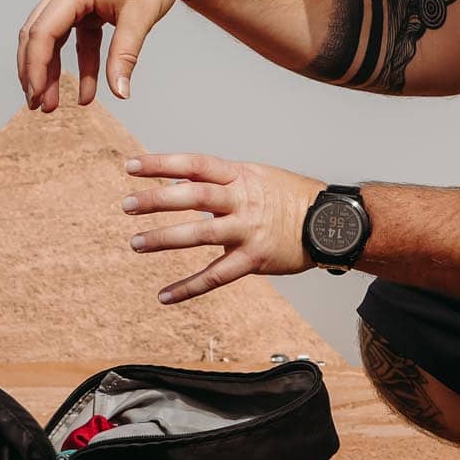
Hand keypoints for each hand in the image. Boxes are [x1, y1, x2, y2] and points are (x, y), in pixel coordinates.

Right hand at [15, 0, 211, 110]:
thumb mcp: (139, 18)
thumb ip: (125, 56)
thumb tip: (120, 93)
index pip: (41, 33)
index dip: (36, 66)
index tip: (37, 95)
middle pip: (36, 35)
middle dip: (34, 71)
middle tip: (37, 105)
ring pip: (52, 38)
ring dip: (51, 70)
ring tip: (50, 103)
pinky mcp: (88, 6)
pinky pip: (76, 39)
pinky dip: (80, 64)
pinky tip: (88, 94)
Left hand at [122, 154, 325, 302]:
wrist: (332, 224)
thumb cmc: (292, 198)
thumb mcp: (258, 176)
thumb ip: (221, 181)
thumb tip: (179, 182)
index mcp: (241, 176)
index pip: (196, 165)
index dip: (162, 164)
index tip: (131, 167)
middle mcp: (243, 201)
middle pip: (193, 196)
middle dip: (157, 200)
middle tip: (127, 206)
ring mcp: (249, 231)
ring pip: (200, 234)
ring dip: (165, 239)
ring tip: (136, 243)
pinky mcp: (255, 260)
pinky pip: (217, 276)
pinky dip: (189, 287)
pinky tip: (164, 295)